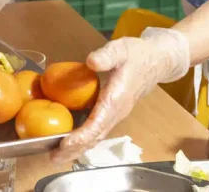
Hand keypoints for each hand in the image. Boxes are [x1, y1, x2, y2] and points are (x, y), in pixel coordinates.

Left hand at [51, 29, 189, 162]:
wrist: (155, 62)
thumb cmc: (137, 55)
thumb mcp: (121, 49)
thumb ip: (107, 55)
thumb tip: (91, 61)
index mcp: (116, 99)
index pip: (98, 123)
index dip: (82, 135)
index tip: (65, 143)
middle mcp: (116, 112)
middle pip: (95, 137)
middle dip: (74, 149)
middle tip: (53, 158)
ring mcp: (115, 115)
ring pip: (96, 137)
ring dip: (77, 148)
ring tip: (56, 156)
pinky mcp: (112, 114)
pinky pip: (97, 131)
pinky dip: (83, 140)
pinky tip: (68, 143)